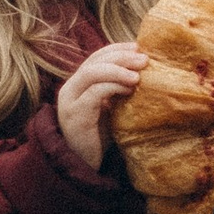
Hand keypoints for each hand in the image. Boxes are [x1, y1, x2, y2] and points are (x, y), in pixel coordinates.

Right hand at [53, 40, 147, 174]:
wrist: (84, 166)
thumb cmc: (100, 137)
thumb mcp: (110, 107)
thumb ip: (117, 89)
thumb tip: (143, 70)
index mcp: (78, 84)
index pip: (96, 56)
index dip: (117, 49)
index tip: (138, 47)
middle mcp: (70, 88)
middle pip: (95, 61)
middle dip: (121, 56)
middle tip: (144, 59)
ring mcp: (70, 101)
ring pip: (92, 73)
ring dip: (118, 70)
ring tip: (138, 75)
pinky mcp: (75, 115)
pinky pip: (94, 93)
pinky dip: (113, 87)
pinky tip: (129, 90)